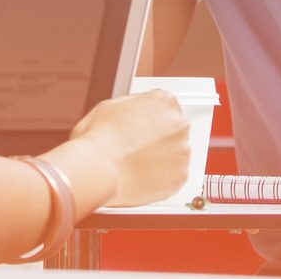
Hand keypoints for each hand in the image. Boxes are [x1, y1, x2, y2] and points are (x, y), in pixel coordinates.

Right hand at [69, 89, 191, 206]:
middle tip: (136, 148)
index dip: (149, 120)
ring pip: (175, 154)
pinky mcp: (180, 175)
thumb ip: (135, 105)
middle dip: (158, 139)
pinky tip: (141, 175)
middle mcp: (179, 123)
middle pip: (173, 130)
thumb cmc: (99, 139)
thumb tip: (138, 112)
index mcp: (164, 101)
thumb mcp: (112, 105)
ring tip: (135, 163)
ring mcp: (182, 150)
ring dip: (161, 158)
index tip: (141, 129)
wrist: (98, 169)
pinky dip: (160, 178)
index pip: (164, 108)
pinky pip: (173, 176)